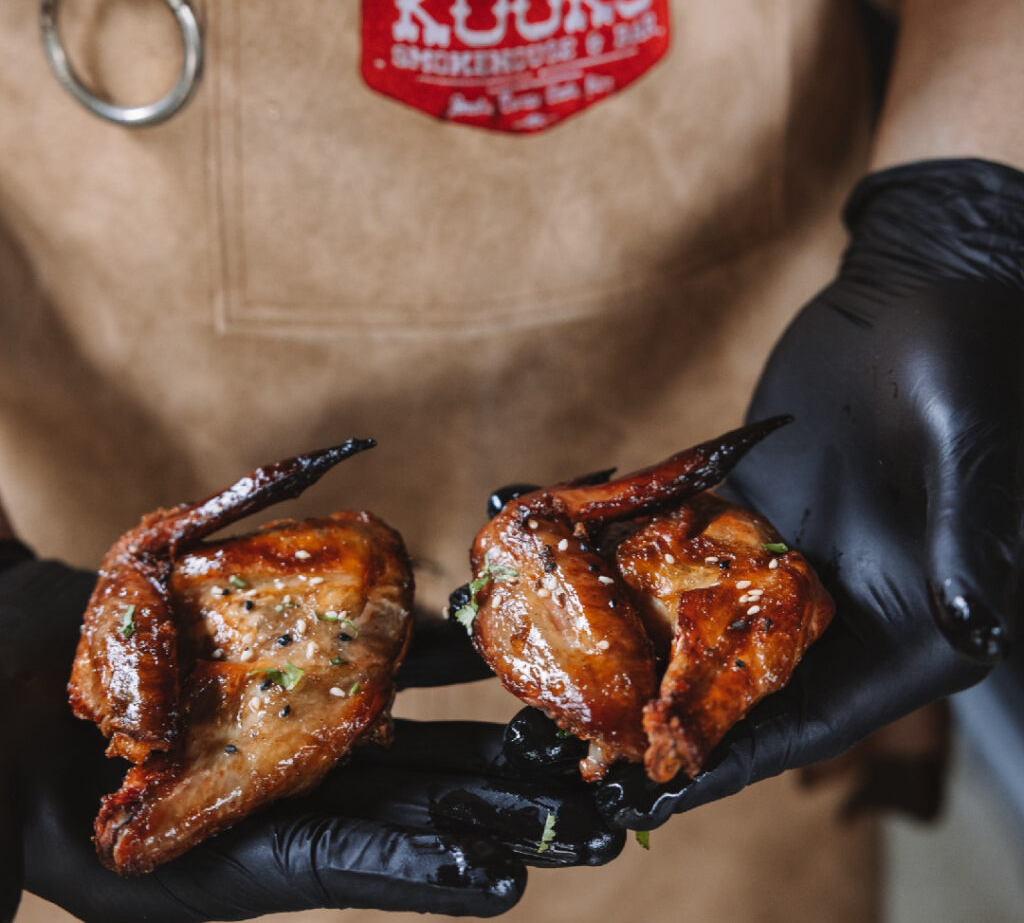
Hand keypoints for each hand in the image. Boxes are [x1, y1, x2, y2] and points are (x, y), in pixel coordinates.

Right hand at [1, 551, 621, 922]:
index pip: (342, 867)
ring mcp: (296, 738)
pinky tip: (487, 657)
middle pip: (409, 811)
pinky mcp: (297, 680)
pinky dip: (431, 664)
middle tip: (594, 824)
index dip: (421, 871)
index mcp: (229, 855)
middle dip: (500, 816)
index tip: (506, 878)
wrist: (10, 667)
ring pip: (414, 742)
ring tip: (569, 747)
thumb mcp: (7, 820)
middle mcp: (280, 801)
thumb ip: (14, 856)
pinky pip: (381, 671)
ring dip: (491, 744)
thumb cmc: (0, 751)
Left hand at [592, 158, 1022, 829]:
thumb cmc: (963, 358)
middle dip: (672, 723)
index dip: (742, 757)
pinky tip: (571, 588)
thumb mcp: (965, 446)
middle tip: (588, 757)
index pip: (825, 715)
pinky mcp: (748, 514)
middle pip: (752, 690)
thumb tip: (969, 624)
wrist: (916, 287)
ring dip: (639, 661)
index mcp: (915, 616)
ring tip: (561, 692)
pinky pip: (682, 553)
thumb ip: (962, 539)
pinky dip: (630, 575)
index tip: (663, 789)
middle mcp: (848, 605)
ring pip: (706, 632)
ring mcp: (789, 561)